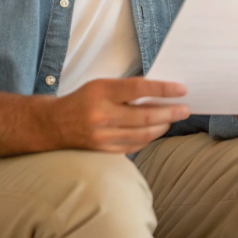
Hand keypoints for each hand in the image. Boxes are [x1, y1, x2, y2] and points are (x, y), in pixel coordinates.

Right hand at [48, 77, 189, 153]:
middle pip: (144, 116)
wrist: (53, 124)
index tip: (181, 89)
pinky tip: (156, 130)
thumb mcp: (101, 86)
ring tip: (173, 119)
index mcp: (101, 91)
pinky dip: (148, 139)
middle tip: (185, 109)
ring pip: (141, 134)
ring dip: (162, 126)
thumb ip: (127, 90)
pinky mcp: (102, 151)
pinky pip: (133, 146)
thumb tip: (161, 94)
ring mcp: (101, 136)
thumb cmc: (83, 100)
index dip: (162, 88)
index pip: (138, 88)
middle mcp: (101, 115)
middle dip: (169, 112)